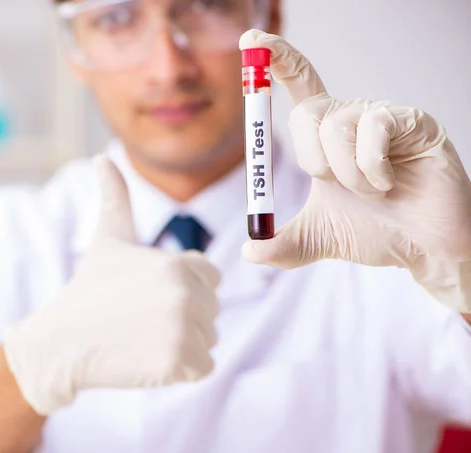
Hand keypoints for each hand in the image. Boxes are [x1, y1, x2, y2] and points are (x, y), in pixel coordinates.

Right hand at [3, 156, 220, 414]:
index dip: (184, 288)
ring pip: (208, 339)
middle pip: (211, 310)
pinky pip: (202, 367)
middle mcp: (187, 293)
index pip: (210, 278)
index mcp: (179, 263)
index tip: (149, 295)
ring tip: (142, 338)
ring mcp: (183, 329)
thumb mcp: (107, 238)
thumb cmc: (89, 288)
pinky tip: (147, 359)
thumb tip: (101, 158)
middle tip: (141, 320)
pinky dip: (180, 370)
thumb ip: (115, 197)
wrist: (61, 342)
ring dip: (182, 344)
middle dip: (183, 318)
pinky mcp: (178, 363)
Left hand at [239, 30, 470, 311]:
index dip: (276, 60)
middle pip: (306, 112)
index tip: (252, 40)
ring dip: (347, 175)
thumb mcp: (317, 239)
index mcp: (325, 134)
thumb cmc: (373, 232)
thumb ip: (282, 245)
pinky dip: (372, 170)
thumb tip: (249, 252)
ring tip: (373, 192)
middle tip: (337, 186)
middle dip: (313, 161)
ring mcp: (381, 117)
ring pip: (336, 126)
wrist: (422, 249)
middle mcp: (350, 117)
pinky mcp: (412, 121)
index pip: (298, 85)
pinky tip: (390, 184)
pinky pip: (372, 130)